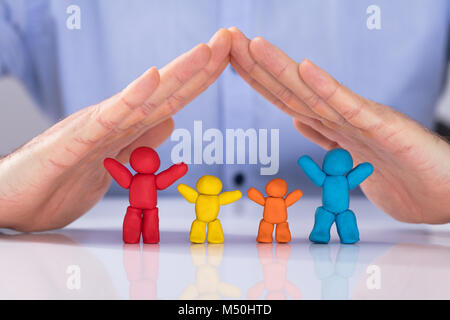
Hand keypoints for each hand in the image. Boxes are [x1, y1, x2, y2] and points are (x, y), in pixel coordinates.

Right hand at [0, 29, 231, 230]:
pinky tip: (153, 76)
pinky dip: (131, 96)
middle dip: (201, 66)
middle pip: (166, 91)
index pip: (171, 100)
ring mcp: (96, 127)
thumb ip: (140, 142)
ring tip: (207, 49)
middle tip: (230, 39)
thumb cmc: (59, 184)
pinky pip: (108, 117)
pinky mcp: (76, 141)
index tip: (227, 60)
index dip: (201, 80)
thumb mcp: (115, 166)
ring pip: (144, 97)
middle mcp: (115, 119)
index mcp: (125, 127)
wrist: (12, 203)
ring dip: (178, 73)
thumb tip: (171, 120)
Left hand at [229, 27, 449, 223]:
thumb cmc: (402, 176)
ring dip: (280, 68)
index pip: (286, 98)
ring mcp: (361, 121)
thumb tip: (298, 120)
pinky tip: (305, 67)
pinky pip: (350, 106)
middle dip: (256, 65)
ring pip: (313, 92)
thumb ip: (325, 136)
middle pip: (291, 89)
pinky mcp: (384, 128)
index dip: (256, 79)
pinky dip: (327, 87)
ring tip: (253, 44)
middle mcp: (341, 117)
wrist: (444, 195)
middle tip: (228, 38)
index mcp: (331, 125)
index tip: (230, 60)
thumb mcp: (349, 159)